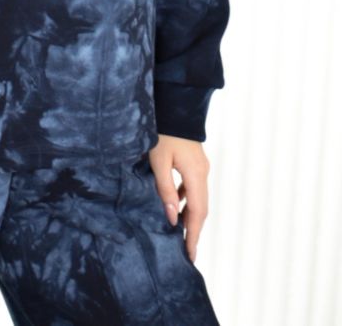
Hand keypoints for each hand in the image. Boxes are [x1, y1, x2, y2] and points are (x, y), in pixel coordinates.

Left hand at [148, 134, 210, 262]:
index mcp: (197, 174)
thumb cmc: (163, 131)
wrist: (174, 105)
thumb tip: (172, 218)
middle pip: (201, 208)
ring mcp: (200, 166)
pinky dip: (187, 200)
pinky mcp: (195, 161)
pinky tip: (176, 204)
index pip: (198, 213)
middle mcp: (203, 172)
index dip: (194, 235)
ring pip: (198, 198)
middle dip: (194, 230)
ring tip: (180, 233)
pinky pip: (193, 186)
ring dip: (190, 216)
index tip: (190, 255)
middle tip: (186, 252)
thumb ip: (165, 189)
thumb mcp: (159, 161)